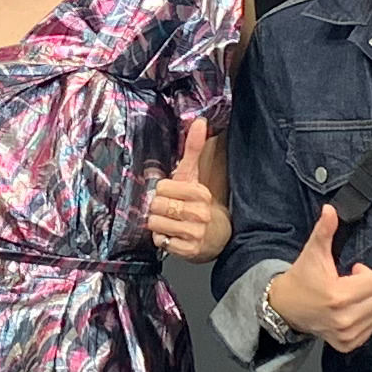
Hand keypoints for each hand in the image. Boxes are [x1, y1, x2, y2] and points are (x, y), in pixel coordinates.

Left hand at [144, 120, 227, 259]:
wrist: (216, 235)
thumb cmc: (198, 202)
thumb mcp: (194, 176)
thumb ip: (193, 148)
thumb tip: (200, 121)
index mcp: (199, 192)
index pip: (162, 188)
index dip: (163, 192)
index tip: (172, 195)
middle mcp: (199, 213)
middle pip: (156, 206)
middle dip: (158, 209)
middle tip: (169, 210)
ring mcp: (195, 233)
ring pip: (155, 224)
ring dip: (158, 224)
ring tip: (171, 223)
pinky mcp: (189, 250)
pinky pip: (160, 242)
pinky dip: (162, 239)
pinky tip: (173, 236)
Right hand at [265, 203, 371, 353]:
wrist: (284, 307)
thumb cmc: (301, 279)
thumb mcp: (313, 253)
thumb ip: (325, 231)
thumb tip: (331, 210)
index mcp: (339, 296)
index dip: (365, 273)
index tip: (351, 271)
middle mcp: (344, 318)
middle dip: (369, 288)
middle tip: (350, 284)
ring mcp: (345, 334)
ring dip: (368, 304)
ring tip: (348, 298)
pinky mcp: (345, 343)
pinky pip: (370, 330)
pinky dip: (363, 320)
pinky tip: (348, 312)